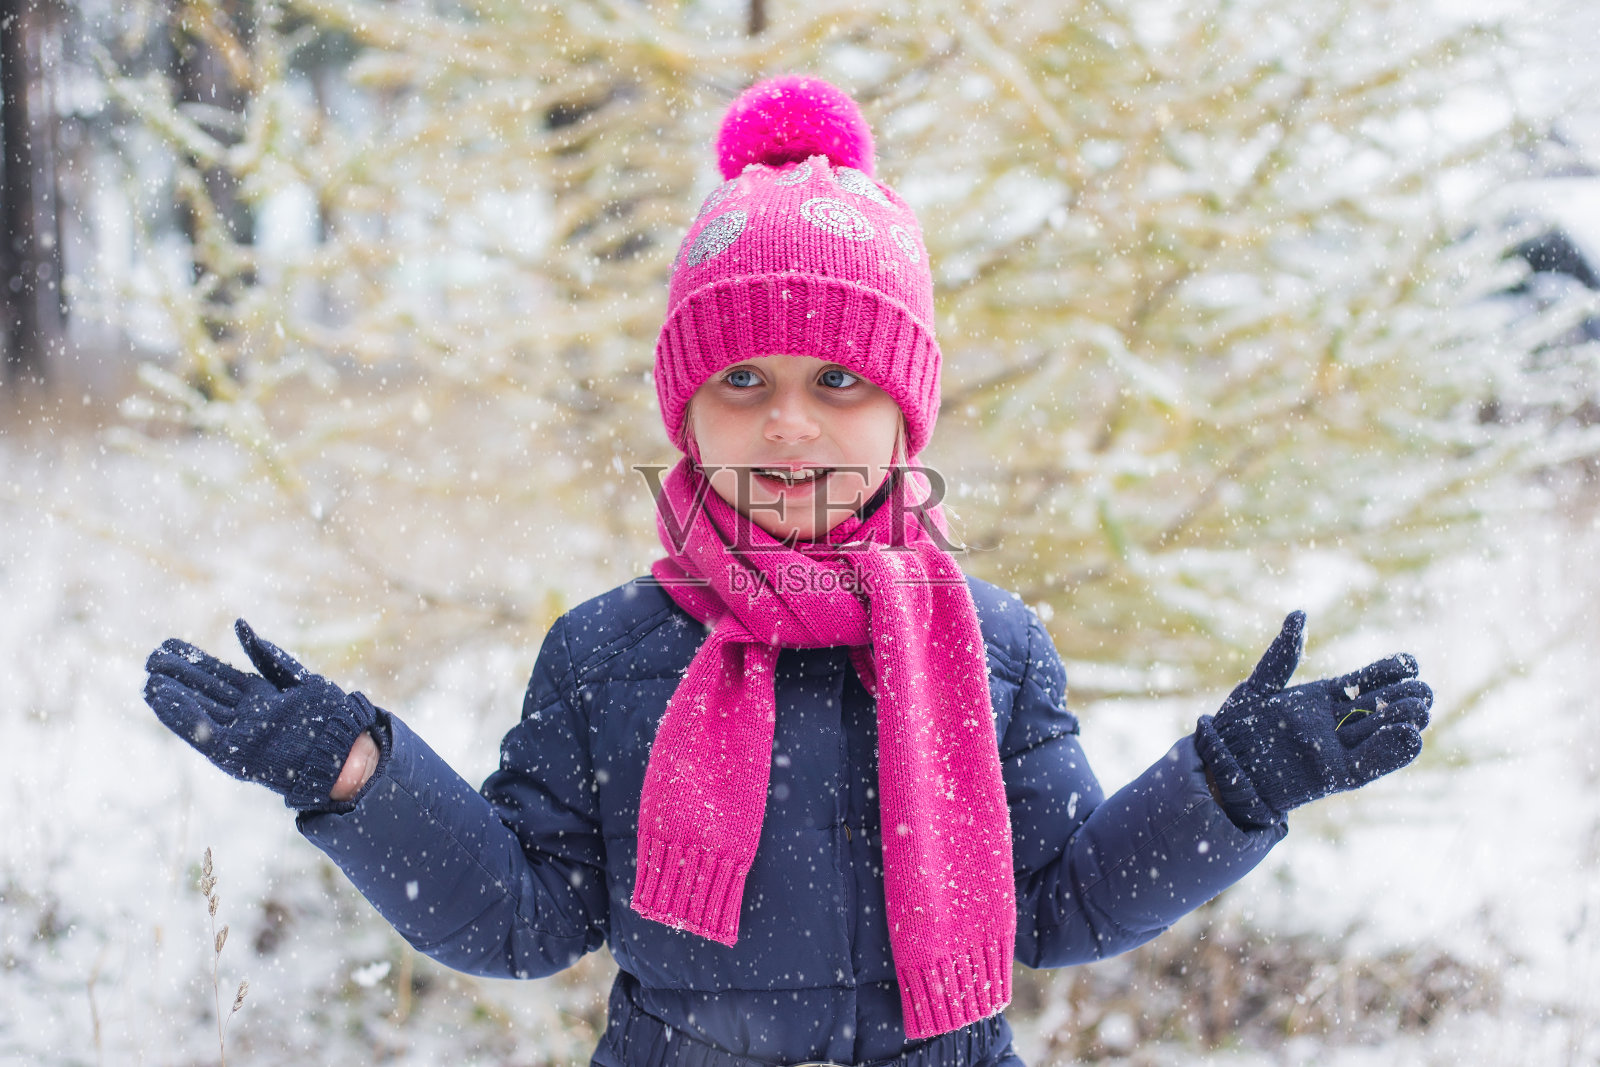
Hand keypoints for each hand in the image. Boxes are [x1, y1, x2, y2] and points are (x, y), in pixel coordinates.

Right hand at [144, 619, 381, 811]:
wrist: (344, 751)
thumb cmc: (330, 715)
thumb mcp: (299, 678)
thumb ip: (268, 656)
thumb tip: (240, 627)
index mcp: (260, 695)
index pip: (219, 674)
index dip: (194, 661)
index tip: (169, 645)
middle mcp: (245, 713)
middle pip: (203, 690)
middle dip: (177, 674)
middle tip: (150, 657)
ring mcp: (239, 733)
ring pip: (198, 709)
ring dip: (172, 695)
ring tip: (148, 678)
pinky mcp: (234, 754)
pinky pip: (201, 733)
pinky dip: (180, 717)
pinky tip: (162, 699)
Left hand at [1194, 611, 1432, 828]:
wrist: (1222, 763)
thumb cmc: (1234, 724)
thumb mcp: (1259, 684)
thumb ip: (1283, 654)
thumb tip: (1299, 614)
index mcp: (1321, 699)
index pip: (1365, 681)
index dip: (1390, 671)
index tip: (1409, 662)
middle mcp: (1334, 724)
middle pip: (1381, 707)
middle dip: (1405, 696)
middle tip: (1422, 688)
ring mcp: (1337, 750)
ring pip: (1381, 733)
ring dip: (1405, 721)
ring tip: (1422, 707)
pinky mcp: (1334, 776)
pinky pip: (1369, 765)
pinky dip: (1391, 753)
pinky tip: (1411, 736)